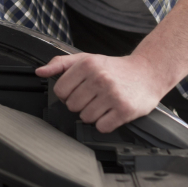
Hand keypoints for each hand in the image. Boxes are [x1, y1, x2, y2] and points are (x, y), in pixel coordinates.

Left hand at [35, 53, 168, 132]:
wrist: (147, 73)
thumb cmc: (114, 68)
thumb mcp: (86, 59)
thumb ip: (60, 64)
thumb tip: (40, 71)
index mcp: (87, 65)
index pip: (60, 90)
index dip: (66, 94)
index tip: (77, 91)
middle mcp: (99, 79)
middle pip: (72, 106)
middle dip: (80, 104)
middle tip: (93, 97)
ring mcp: (112, 95)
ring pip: (85, 118)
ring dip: (93, 114)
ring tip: (103, 103)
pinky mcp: (125, 110)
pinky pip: (102, 127)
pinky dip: (105, 124)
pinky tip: (111, 112)